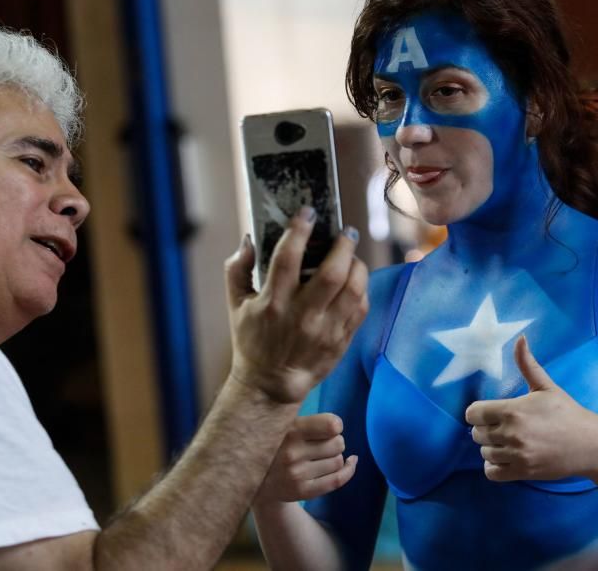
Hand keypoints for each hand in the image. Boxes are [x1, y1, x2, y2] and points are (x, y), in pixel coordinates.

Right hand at [225, 207, 368, 403]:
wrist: (271, 384)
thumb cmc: (252, 340)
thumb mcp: (236, 305)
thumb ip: (237, 269)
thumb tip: (248, 239)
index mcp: (272, 303)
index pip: (287, 258)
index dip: (299, 230)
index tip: (308, 213)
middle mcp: (301, 316)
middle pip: (332, 273)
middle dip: (342, 245)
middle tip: (345, 232)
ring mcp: (325, 331)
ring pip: (353, 289)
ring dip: (357, 265)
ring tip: (352, 255)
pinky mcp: (341, 341)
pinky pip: (361, 308)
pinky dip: (362, 289)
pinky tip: (354, 280)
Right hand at [255, 413, 357, 503]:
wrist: (255, 478)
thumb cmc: (278, 444)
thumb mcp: (285, 425)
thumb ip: (308, 421)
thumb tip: (338, 426)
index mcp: (290, 431)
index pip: (331, 425)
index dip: (335, 425)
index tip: (330, 427)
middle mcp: (293, 453)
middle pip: (338, 443)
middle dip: (335, 442)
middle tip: (323, 443)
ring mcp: (297, 474)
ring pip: (338, 461)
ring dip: (335, 457)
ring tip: (320, 456)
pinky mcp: (303, 491)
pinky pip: (337, 480)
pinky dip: (348, 470)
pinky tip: (350, 463)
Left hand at [465, 336, 597, 480]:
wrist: (590, 443)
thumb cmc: (567, 412)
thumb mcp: (546, 386)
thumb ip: (527, 364)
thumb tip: (520, 338)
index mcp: (512, 409)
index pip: (472, 414)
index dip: (478, 413)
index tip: (488, 413)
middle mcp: (511, 433)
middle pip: (476, 434)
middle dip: (485, 429)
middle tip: (501, 427)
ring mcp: (516, 454)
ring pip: (483, 453)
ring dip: (491, 447)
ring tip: (506, 441)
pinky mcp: (523, 471)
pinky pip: (492, 472)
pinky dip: (494, 465)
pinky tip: (505, 457)